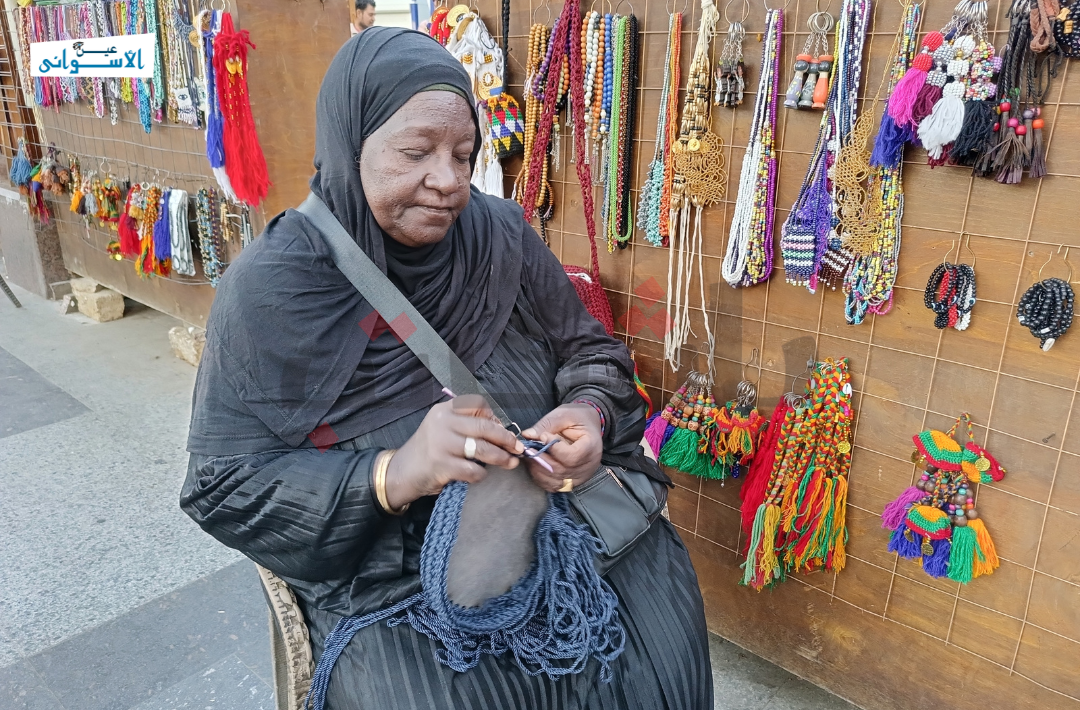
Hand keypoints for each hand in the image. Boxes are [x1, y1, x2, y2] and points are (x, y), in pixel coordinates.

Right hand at [384, 395, 523, 509]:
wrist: (401, 472)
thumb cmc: (429, 451)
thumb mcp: (444, 428)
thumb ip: (467, 425)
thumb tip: (502, 430)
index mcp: (445, 410)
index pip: (478, 405)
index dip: (495, 418)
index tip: (504, 431)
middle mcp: (442, 422)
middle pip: (484, 427)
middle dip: (506, 439)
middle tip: (518, 448)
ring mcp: (441, 444)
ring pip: (482, 449)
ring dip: (501, 458)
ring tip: (511, 462)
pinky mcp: (442, 465)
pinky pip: (473, 470)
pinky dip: (481, 474)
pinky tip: (480, 475)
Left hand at [521, 403, 602, 491]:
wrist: (588, 425)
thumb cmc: (578, 417)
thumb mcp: (564, 414)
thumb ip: (546, 425)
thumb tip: (527, 435)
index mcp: (591, 447)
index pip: (572, 456)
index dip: (553, 449)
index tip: (543, 436)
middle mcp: (588, 466)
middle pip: (561, 471)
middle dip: (540, 459)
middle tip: (528, 448)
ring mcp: (581, 476)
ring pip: (555, 481)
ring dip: (538, 469)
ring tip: (530, 455)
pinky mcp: (572, 482)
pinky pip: (554, 486)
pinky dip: (541, 477)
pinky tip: (536, 465)